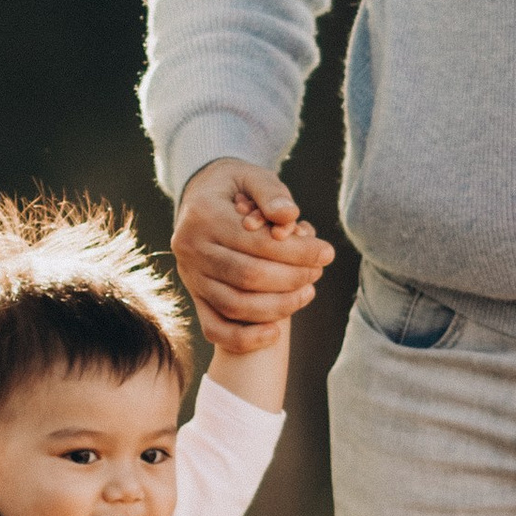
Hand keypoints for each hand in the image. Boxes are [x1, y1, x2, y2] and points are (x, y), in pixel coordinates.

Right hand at [172, 159, 333, 352]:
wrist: (200, 197)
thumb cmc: (235, 186)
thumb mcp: (253, 176)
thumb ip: (272, 193)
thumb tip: (290, 217)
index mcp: (203, 215)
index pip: (258, 243)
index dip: (297, 252)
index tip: (326, 253)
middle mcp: (190, 248)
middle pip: (248, 276)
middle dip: (292, 278)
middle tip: (318, 272)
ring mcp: (190, 276)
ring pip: (235, 305)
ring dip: (278, 306)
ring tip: (307, 292)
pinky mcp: (194, 296)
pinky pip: (215, 329)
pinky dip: (245, 339)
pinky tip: (276, 332)